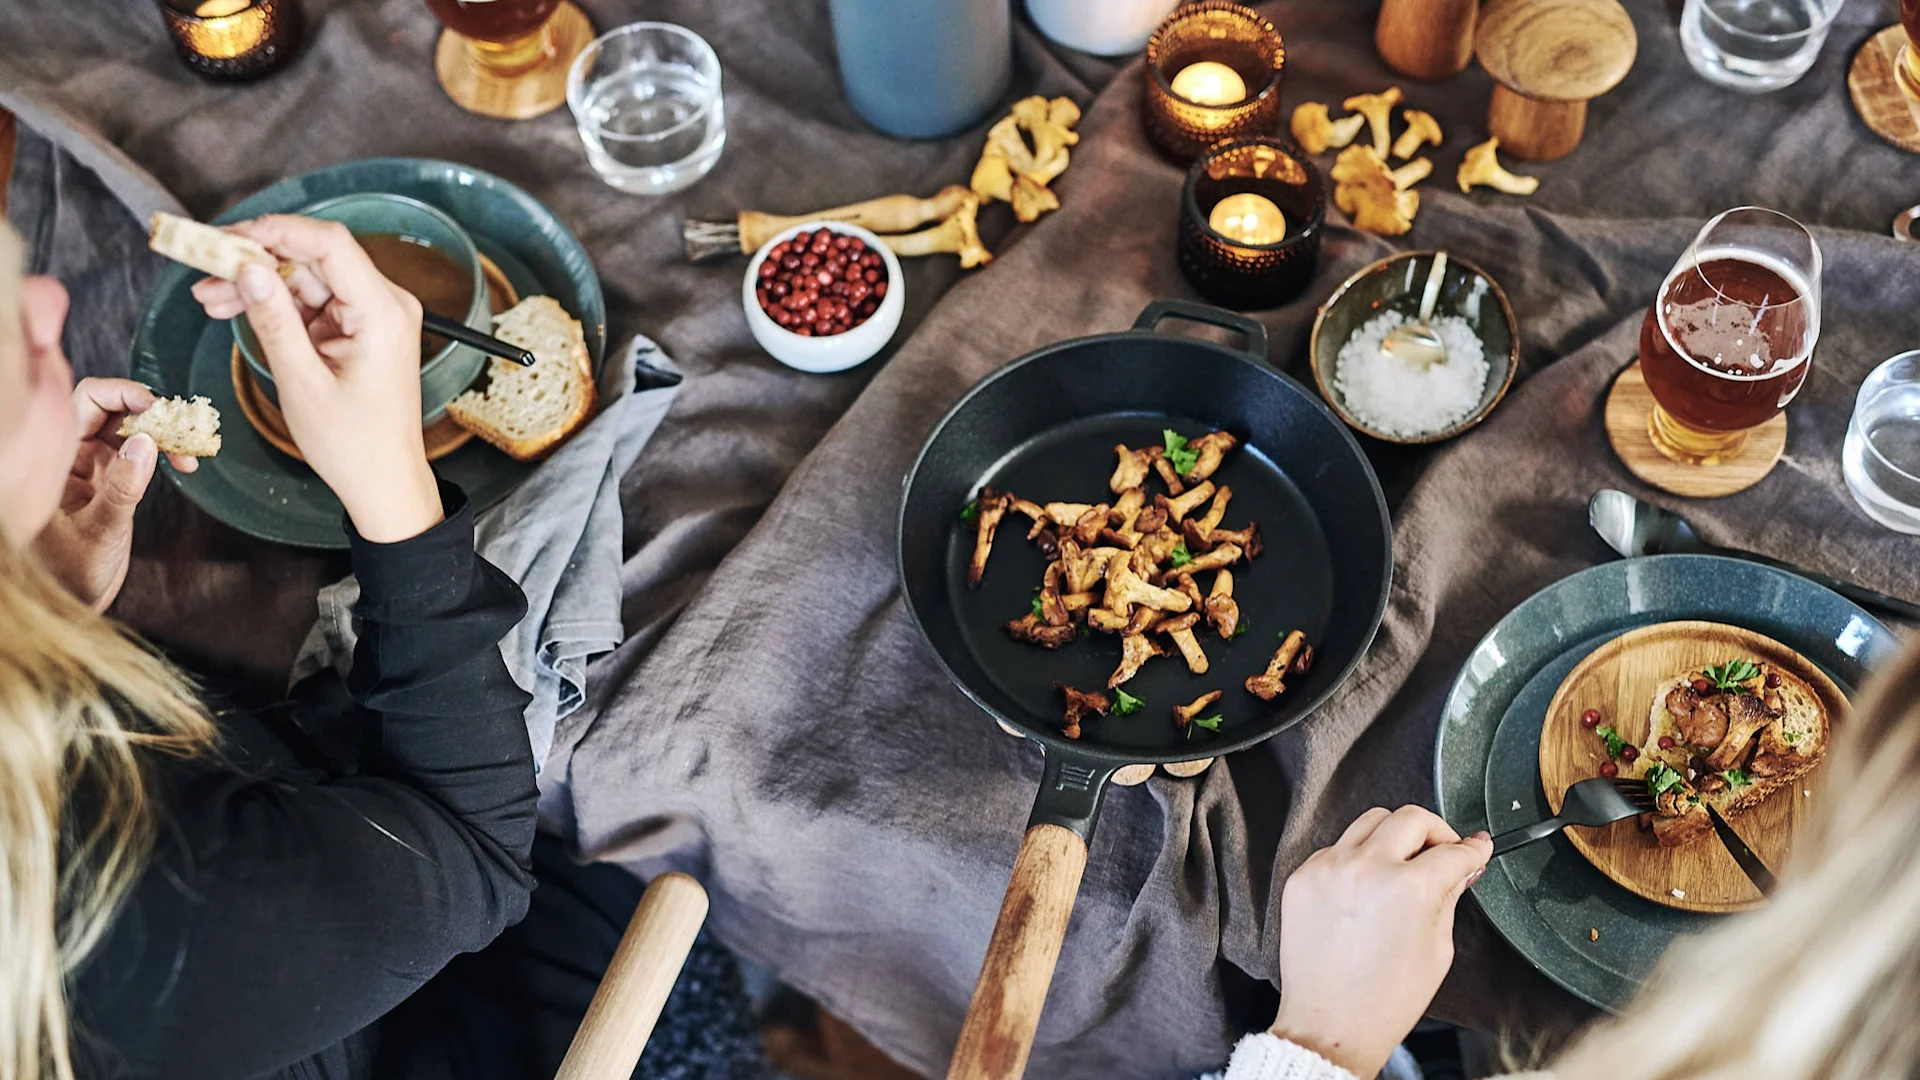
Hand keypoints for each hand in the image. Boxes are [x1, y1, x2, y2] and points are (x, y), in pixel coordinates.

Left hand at [30, 378, 199, 610]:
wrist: (68, 604)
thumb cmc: (68, 573)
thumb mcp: (98, 531)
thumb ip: (122, 488)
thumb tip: (146, 442)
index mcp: (56, 458)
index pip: (86, 401)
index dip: (122, 394)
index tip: (158, 407)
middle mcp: (72, 455)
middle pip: (112, 409)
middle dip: (151, 413)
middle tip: (183, 431)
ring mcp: (92, 467)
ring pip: (130, 429)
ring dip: (163, 433)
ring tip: (190, 453)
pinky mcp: (111, 482)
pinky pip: (139, 452)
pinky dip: (164, 452)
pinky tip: (184, 464)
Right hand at [190, 215, 441, 541]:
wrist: (383, 483)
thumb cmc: (353, 444)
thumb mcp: (302, 382)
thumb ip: (274, 321)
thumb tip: (249, 269)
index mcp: (383, 312)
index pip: (329, 244)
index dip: (275, 231)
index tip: (226, 237)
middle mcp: (385, 305)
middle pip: (313, 257)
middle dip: (255, 260)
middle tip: (202, 266)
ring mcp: (373, 316)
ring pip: (307, 278)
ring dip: (258, 283)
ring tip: (207, 296)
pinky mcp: (359, 329)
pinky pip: (312, 302)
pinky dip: (275, 304)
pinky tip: (232, 307)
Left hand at [1268, 806, 1491, 1078]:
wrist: (1331, 1024)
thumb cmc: (1383, 1000)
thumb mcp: (1437, 950)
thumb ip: (1449, 897)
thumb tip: (1460, 867)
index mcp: (1408, 888)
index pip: (1452, 851)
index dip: (1473, 850)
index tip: (1477, 848)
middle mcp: (1366, 868)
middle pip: (1411, 818)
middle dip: (1437, 831)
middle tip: (1444, 851)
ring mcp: (1329, 868)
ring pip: (1370, 820)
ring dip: (1394, 835)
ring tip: (1404, 863)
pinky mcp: (1303, 876)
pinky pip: (1337, 847)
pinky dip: (1358, 857)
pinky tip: (1367, 884)